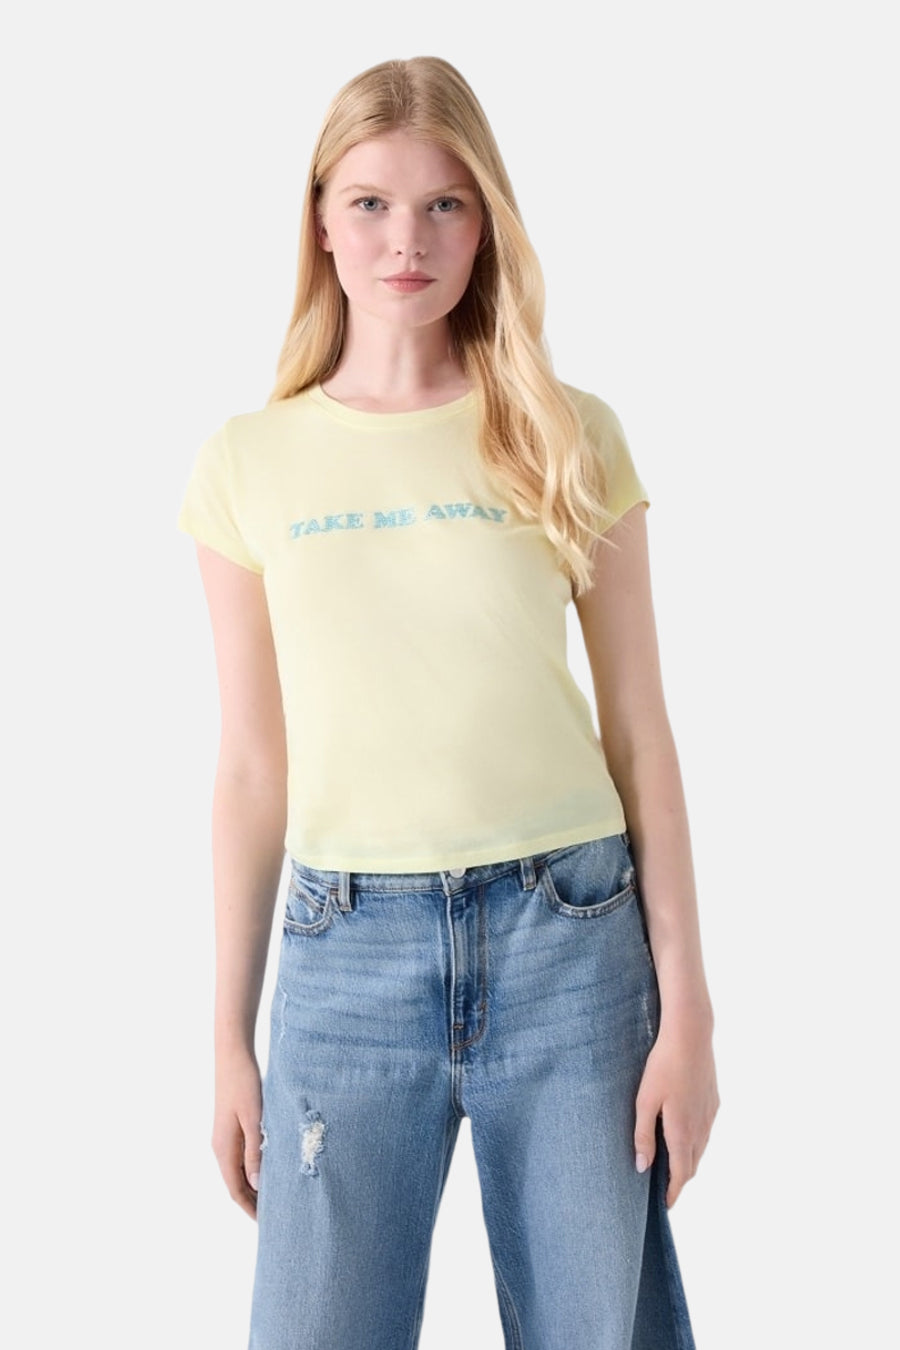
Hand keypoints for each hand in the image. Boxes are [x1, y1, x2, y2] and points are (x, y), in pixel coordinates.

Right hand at [212, 1049, 263, 1218]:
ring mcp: (225, 1138)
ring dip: (255, 1186)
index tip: (269, 1224)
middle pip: (237, 1184)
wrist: (233, 1056)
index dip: (251, 1209)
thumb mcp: (253, 1119)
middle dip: (254, 1201)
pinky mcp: (232, 1128)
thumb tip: (257, 1185)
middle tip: (277, 1215)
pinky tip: (271, 1169)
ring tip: (277, 1197)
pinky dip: (255, 1169)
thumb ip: (255, 1152)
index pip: (236, 1190)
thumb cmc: (244, 1084)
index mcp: (224, 1149)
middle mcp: (221, 1147)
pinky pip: (243, 1157)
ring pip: (240, 1171)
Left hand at [634, 1017, 718, 1207]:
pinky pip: (706, 1131)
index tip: (665, 1206)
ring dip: (688, 1160)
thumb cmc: (662, 1065)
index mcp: (683, 1131)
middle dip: (679, 1179)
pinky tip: (682, 1133)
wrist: (691, 1035)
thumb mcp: (645, 1101)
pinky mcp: (714, 1101)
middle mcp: (701, 1127)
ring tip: (670, 1164)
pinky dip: (695, 1142)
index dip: (674, 1193)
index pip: (681, 1175)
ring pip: (701, 1148)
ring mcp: (711, 1114)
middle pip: (692, 1165)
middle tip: (663, 1187)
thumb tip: (642, 1167)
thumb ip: (643, 1136)